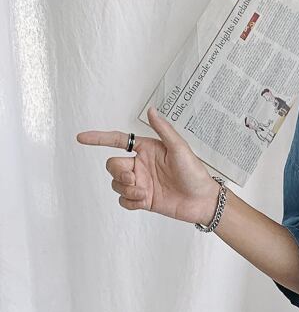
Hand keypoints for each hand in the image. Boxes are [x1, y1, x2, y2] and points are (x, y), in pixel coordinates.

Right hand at [76, 106, 221, 224]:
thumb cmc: (195, 173)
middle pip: (112, 165)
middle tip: (134, 178)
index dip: (98, 139)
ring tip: (143, 192)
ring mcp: (141, 183)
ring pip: (116, 184)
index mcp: (147, 150)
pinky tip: (143, 200)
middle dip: (118, 173)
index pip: (117, 141)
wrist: (202, 201)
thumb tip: (151, 110)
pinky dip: (129, 201)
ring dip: (126, 189)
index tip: (81, 138)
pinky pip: (124, 201)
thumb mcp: (180, 149)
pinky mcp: (143, 200)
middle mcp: (141, 165)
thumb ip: (164, 130)